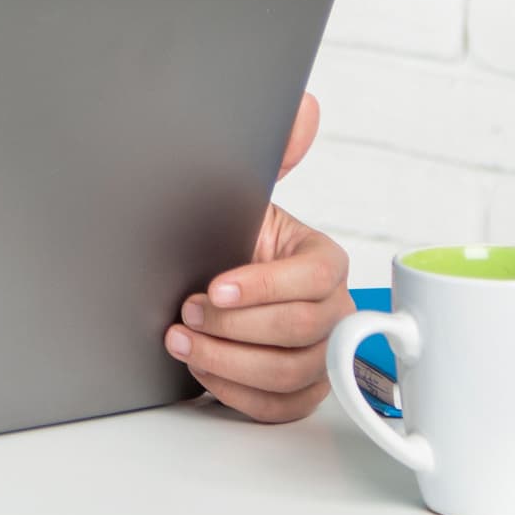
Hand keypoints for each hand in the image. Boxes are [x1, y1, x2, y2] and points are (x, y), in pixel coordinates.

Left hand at [165, 91, 350, 421]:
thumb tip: (304, 107)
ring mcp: (320, 355)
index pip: (314, 278)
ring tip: (181, 339)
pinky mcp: (299, 391)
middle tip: (187, 310)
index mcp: (325, 260)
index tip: (214, 284)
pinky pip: (278, 407)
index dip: (263, 286)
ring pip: (289, 374)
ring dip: (227, 359)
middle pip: (302, 331)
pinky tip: (201, 367)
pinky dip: (235, 391)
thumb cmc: (231, 238)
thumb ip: (277, 152)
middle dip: (234, 324)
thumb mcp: (246, 194)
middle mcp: (333, 310)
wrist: (212, 277)